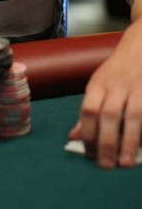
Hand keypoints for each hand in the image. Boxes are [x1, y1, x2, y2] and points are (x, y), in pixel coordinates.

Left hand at [69, 18, 141, 167]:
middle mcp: (116, 85)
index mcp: (98, 83)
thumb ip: (89, 111)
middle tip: (105, 165)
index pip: (88, 109)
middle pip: (108, 115)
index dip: (87, 133)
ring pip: (132, 116)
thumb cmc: (118, 70)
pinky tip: (141, 147)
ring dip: (128, 141)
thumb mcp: (99, 84)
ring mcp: (136, 87)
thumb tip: (74, 137)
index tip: (88, 153)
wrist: (141, 44)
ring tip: (125, 163)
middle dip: (106, 142)